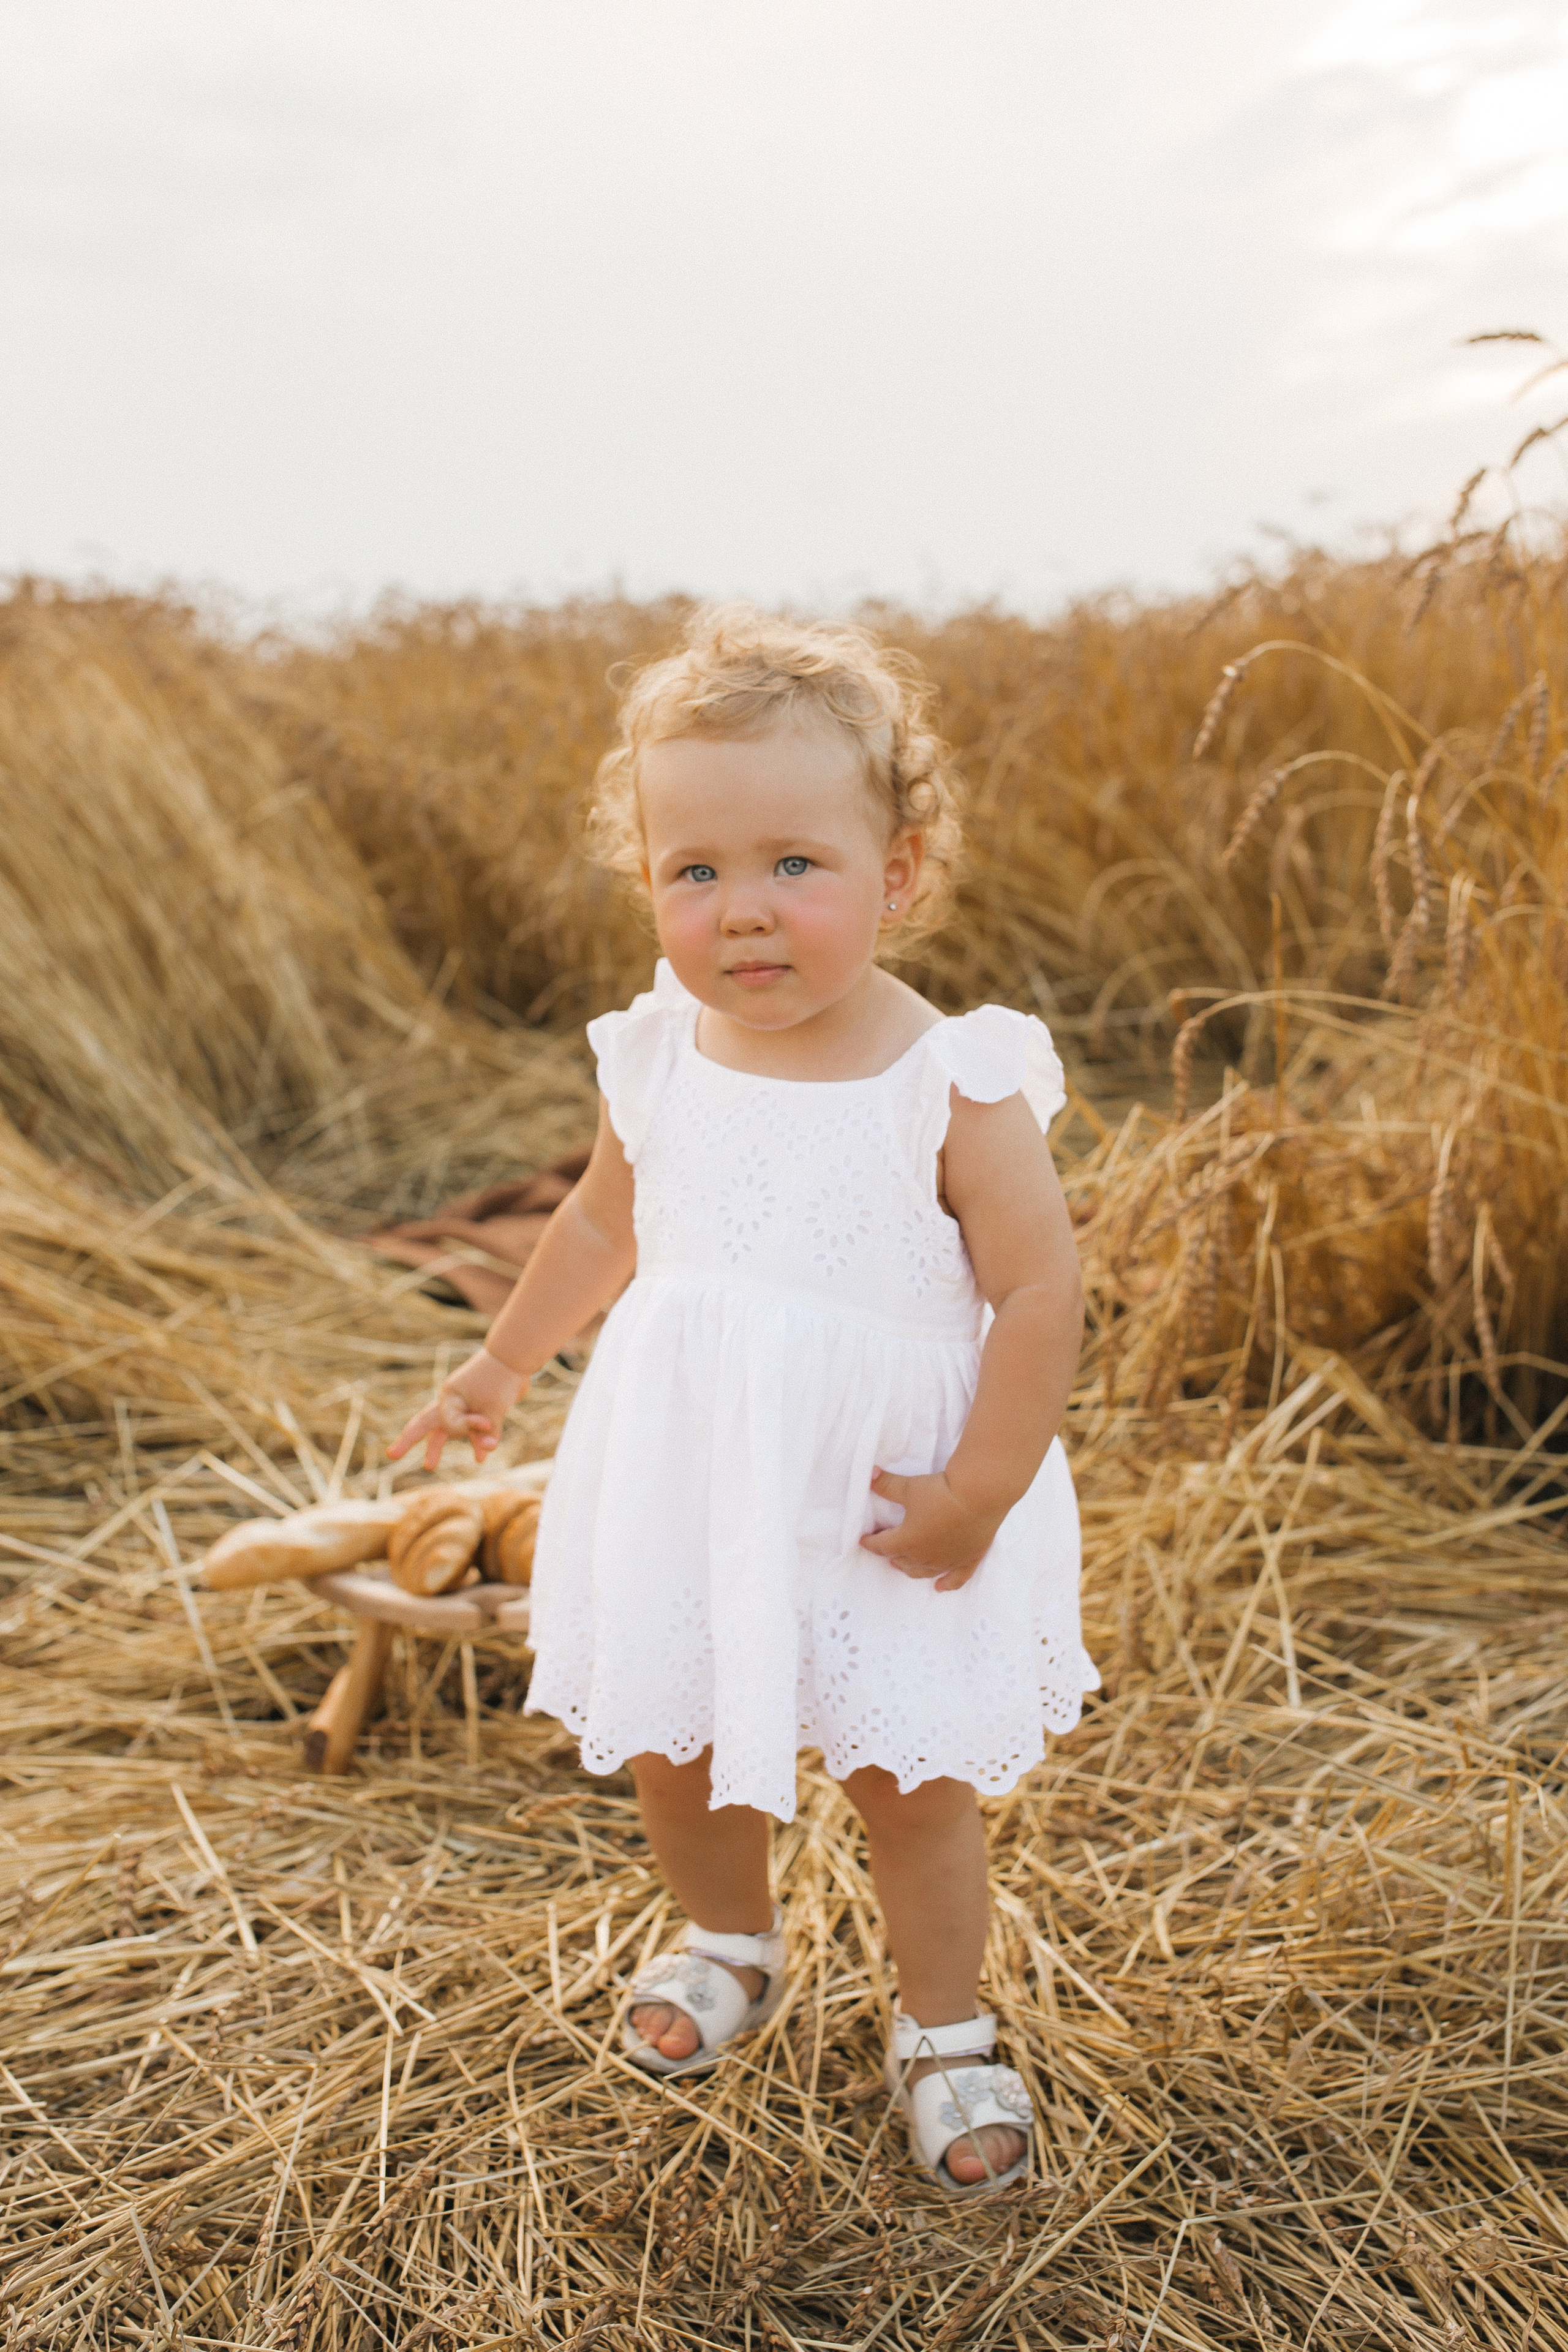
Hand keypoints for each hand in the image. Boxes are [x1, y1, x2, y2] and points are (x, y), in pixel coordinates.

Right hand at [386, 1348, 528, 1471]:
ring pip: (445, 1429)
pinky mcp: (479, 1409)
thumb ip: (489, 1432)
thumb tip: (485, 1454)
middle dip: (409, 1440)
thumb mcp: (495, 1406)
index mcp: (449, 1396)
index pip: (449, 1423)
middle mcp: (452, 1401)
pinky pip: (472, 1430)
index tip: (485, 1422)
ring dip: (437, 1446)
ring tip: (429, 1466)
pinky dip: (476, 1442)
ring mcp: (464, 1405)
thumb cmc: (500, 1378)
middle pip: (424, 1422)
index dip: (467, 1427)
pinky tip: (480, 1458)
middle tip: (392, 1455)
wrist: (516, 1359)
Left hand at [858, 1467, 1006, 1593]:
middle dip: (891, 1555)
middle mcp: (925, 1557)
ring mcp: (947, 1562)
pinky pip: (955, 1579)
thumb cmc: (941, 1492)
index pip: (882, 1546)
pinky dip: (946, 1585)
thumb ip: (887, 1484)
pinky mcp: (968, 1560)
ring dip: (910, 1569)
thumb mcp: (909, 1487)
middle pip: (901, 1561)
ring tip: (903, 1565)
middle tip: (886, 1548)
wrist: (979, 1496)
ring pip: (923, 1572)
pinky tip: (939, 1588)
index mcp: (906, 1542)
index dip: (871, 1543)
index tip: (864, 1540)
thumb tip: (869, 1475)